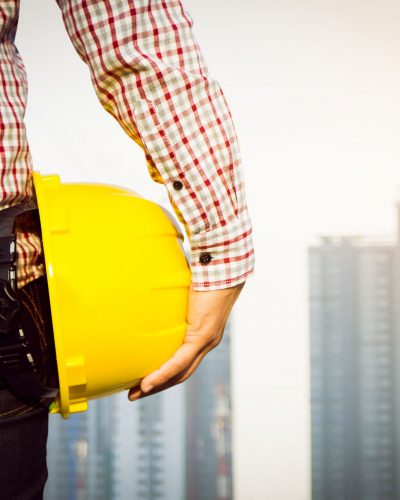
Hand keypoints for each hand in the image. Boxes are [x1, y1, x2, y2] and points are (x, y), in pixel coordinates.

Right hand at [128, 281, 244, 400]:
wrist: (221, 268)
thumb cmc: (204, 275)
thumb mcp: (182, 292)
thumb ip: (170, 298)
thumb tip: (150, 289)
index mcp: (202, 334)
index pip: (183, 362)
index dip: (165, 374)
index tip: (145, 380)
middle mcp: (206, 343)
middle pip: (181, 374)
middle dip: (158, 386)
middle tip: (135, 393)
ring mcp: (206, 341)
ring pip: (180, 372)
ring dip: (157, 386)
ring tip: (136, 393)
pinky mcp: (202, 336)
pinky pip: (180, 360)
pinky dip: (163, 373)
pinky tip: (147, 383)